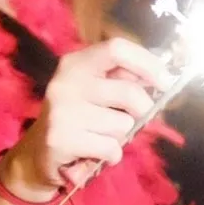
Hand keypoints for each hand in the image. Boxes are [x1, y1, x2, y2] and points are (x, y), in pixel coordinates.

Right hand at [4, 38, 170, 196]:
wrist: (37, 154)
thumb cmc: (77, 118)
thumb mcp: (94, 91)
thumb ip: (122, 80)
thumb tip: (163, 77)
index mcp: (76, 62)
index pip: (117, 49)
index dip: (147, 63)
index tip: (166, 81)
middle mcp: (66, 81)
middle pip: (129, 91)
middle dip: (143, 109)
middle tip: (136, 118)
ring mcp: (62, 110)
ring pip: (123, 124)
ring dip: (120, 135)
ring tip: (99, 135)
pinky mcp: (62, 138)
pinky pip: (111, 148)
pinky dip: (111, 155)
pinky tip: (93, 151)